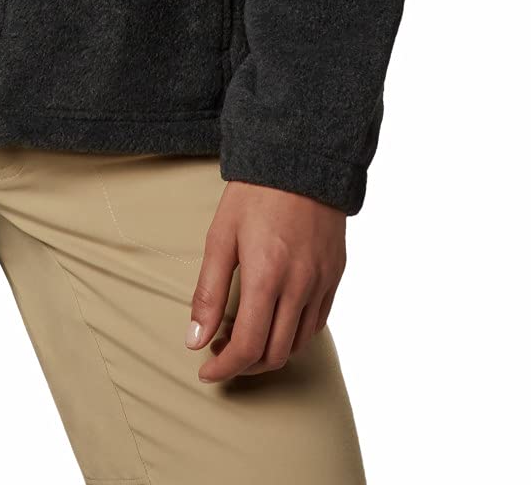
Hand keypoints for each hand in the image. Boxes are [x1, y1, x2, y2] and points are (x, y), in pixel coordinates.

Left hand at [186, 181, 345, 380]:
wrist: (300, 159)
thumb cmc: (254, 195)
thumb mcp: (220, 237)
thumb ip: (208, 293)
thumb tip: (196, 340)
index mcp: (266, 276)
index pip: (248, 346)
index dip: (225, 368)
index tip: (207, 371)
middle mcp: (300, 286)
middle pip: (274, 353)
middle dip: (245, 366)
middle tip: (222, 354)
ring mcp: (322, 282)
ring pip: (298, 343)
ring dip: (270, 352)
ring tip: (245, 337)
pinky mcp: (335, 275)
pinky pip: (317, 322)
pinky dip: (293, 333)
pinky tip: (273, 320)